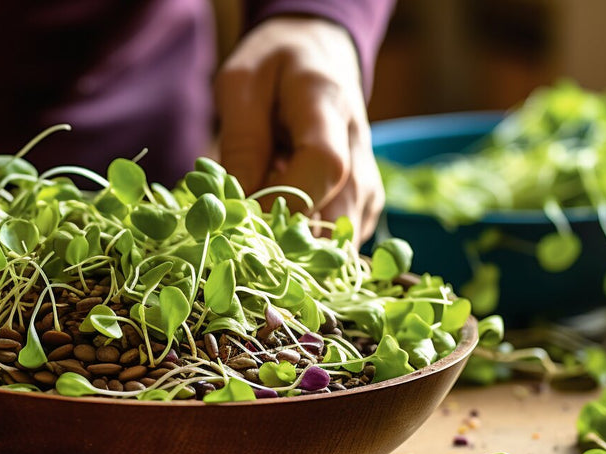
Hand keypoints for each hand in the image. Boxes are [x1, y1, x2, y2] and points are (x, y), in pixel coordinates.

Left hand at [216, 16, 383, 240]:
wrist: (318, 55)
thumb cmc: (272, 67)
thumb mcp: (241, 86)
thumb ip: (241, 143)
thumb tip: (237, 207)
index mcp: (328, 107)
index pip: (325, 166)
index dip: (283, 200)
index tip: (244, 214)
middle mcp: (360, 149)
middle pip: (338, 215)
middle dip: (287, 238)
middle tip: (246, 230)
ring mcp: (367, 179)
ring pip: (339, 238)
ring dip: (296, 245)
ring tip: (263, 218)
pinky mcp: (364, 203)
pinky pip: (337, 242)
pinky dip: (307, 246)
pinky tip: (283, 220)